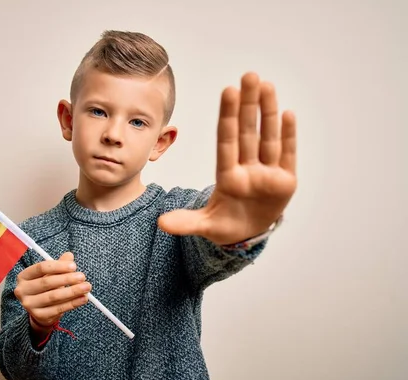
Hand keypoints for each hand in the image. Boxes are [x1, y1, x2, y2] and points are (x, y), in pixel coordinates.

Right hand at [14, 252, 90, 336]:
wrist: (40, 310)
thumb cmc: (46, 288)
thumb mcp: (50, 274)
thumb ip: (59, 265)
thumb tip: (69, 256)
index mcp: (24, 276)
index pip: (41, 268)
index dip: (58, 266)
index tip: (74, 266)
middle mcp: (22, 290)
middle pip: (47, 282)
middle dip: (67, 279)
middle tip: (82, 276)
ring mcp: (29, 305)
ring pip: (54, 297)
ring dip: (72, 291)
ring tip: (86, 287)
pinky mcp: (39, 316)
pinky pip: (59, 308)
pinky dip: (73, 303)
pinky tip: (83, 298)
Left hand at [158, 72, 296, 244]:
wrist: (247, 234)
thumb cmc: (225, 224)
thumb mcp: (205, 225)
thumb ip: (186, 222)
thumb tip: (161, 224)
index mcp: (227, 177)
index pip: (227, 141)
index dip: (228, 117)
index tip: (228, 91)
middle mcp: (247, 169)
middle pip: (248, 132)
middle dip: (249, 104)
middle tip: (249, 75)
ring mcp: (267, 174)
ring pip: (268, 138)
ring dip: (268, 112)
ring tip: (267, 85)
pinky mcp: (285, 182)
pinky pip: (287, 155)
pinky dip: (288, 136)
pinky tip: (287, 114)